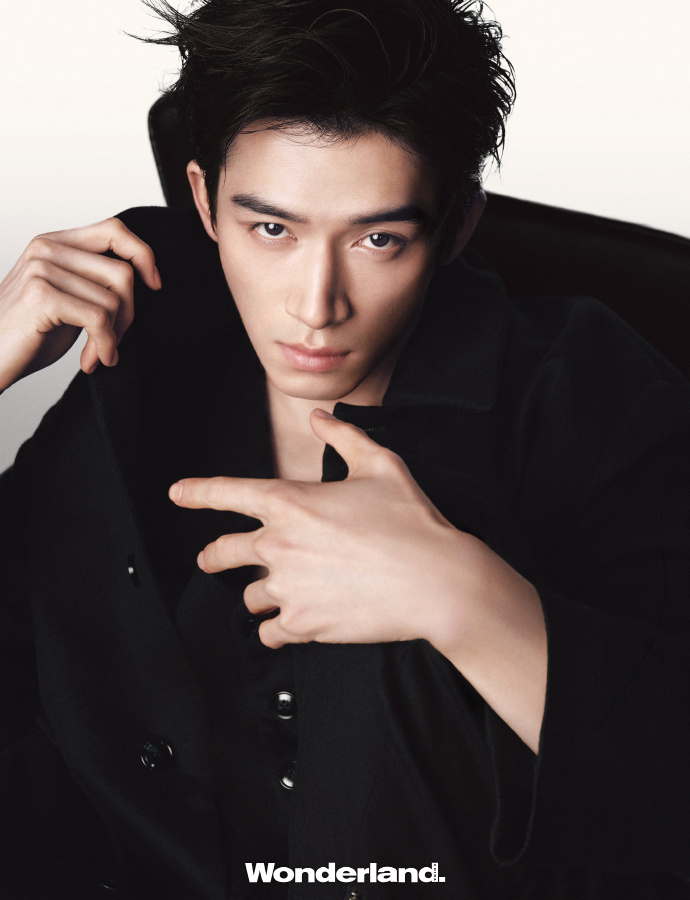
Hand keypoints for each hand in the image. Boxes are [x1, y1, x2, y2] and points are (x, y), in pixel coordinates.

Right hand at [0, 218, 160, 390]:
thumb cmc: (28, 334)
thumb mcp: (68, 299)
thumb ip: (95, 282)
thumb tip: (145, 277)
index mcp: (55, 243)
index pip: (114, 230)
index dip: (143, 254)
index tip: (155, 283)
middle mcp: (47, 249)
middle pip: (122, 273)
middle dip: (128, 315)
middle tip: (114, 342)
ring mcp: (42, 269)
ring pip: (113, 301)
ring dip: (113, 337)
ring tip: (98, 354)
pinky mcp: (42, 296)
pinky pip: (99, 320)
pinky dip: (104, 345)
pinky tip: (92, 360)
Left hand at [169, 409, 478, 649]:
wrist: (435, 581)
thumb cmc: (410, 522)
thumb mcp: (380, 465)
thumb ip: (343, 436)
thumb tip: (320, 418)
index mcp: (291, 503)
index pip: (227, 493)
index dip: (197, 491)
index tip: (178, 493)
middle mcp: (278, 545)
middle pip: (222, 552)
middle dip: (212, 555)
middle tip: (210, 558)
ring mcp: (287, 587)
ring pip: (248, 595)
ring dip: (257, 592)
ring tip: (273, 593)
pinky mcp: (302, 623)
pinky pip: (268, 631)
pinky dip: (274, 628)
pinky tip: (286, 624)